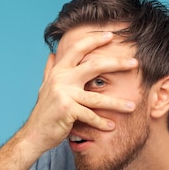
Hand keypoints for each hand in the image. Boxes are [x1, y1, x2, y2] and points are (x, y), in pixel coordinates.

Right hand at [20, 32, 138, 154]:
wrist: (34, 134)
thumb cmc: (44, 112)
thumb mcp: (45, 88)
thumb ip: (49, 70)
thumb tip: (51, 54)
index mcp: (59, 71)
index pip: (78, 49)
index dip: (94, 40)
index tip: (111, 35)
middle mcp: (61, 79)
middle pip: (94, 65)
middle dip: (116, 63)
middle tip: (134, 63)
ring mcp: (64, 95)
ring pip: (97, 97)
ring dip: (117, 103)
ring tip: (132, 106)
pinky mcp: (67, 111)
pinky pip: (90, 116)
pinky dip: (101, 123)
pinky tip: (111, 127)